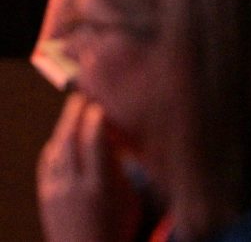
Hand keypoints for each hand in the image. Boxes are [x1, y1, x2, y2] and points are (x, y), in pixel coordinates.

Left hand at [37, 95, 138, 241]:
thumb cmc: (118, 228)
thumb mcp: (129, 199)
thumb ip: (119, 169)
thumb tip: (113, 141)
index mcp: (101, 186)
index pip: (95, 142)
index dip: (96, 119)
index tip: (101, 103)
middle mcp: (75, 187)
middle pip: (71, 141)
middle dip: (75, 116)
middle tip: (82, 97)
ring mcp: (57, 192)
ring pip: (57, 151)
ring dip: (64, 127)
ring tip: (72, 111)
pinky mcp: (46, 198)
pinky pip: (48, 165)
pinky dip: (53, 147)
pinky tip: (59, 139)